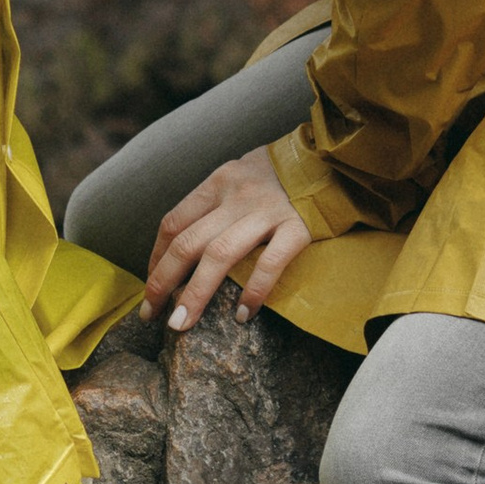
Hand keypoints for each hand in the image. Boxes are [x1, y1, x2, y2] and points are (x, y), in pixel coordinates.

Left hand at [143, 147, 313, 330]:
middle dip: (163, 282)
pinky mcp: (298, 227)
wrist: (332, 160)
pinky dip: (253, 291)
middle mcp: (237, 196)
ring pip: (219, 255)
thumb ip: (216, 203)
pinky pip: (269, 263)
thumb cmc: (281, 175)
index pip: (174, 222)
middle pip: (188, 243)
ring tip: (181, 323)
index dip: (156, 257)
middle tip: (152, 315)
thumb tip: (185, 245)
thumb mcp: (239, 176)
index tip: (151, 285)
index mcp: (218, 182)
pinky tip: (243, 315)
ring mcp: (267, 212)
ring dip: (195, 294)